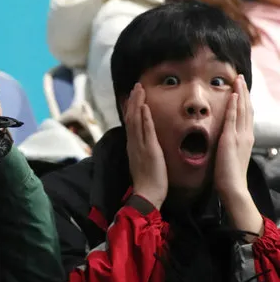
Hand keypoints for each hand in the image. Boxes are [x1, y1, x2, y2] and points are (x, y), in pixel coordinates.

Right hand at [125, 83, 167, 209]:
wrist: (147, 195)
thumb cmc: (147, 183)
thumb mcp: (143, 163)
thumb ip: (142, 152)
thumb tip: (143, 144)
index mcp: (133, 146)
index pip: (131, 123)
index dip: (131, 109)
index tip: (133, 96)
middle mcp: (133, 144)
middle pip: (131, 118)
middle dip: (133, 101)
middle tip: (136, 86)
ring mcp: (140, 146)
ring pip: (136, 121)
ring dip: (138, 104)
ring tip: (139, 89)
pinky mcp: (149, 150)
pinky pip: (146, 131)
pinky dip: (145, 118)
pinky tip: (145, 107)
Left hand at [214, 75, 261, 237]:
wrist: (233, 187)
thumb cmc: (229, 174)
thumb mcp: (231, 154)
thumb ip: (230, 144)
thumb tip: (225, 137)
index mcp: (245, 138)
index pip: (245, 114)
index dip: (243, 100)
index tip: (240, 87)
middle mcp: (246, 134)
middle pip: (246, 108)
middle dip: (244, 91)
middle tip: (240, 77)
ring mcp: (240, 136)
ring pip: (242, 110)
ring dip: (240, 93)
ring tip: (237, 80)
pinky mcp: (231, 139)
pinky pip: (233, 119)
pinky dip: (234, 106)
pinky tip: (233, 96)